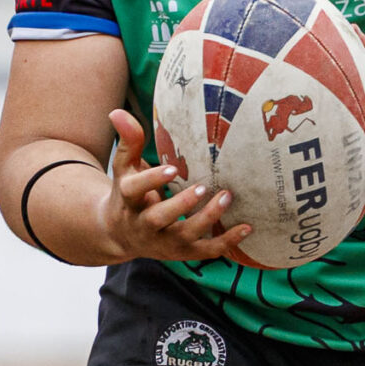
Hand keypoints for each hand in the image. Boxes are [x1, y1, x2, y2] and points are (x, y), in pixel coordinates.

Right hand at [96, 109, 251, 262]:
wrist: (120, 235)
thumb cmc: (128, 194)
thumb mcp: (125, 168)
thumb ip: (128, 141)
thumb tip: (118, 112)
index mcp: (128, 201)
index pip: (135, 190)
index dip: (152, 180)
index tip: (172, 168)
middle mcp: (144, 225)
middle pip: (159, 218)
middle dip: (181, 205)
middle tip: (203, 187)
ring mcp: (163, 242)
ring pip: (185, 236)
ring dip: (207, 219)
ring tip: (227, 197)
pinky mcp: (182, 253)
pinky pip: (205, 252)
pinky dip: (226, 242)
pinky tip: (246, 227)